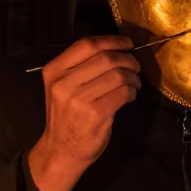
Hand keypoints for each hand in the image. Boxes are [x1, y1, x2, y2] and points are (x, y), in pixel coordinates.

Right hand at [28, 36, 140, 190]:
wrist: (61, 150)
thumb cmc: (67, 116)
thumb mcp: (62, 87)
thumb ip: (81, 67)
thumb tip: (116, 49)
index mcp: (54, 70)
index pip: (87, 44)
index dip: (112, 40)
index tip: (127, 43)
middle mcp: (63, 83)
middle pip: (105, 58)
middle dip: (127, 59)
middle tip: (135, 66)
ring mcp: (78, 99)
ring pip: (117, 75)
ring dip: (133, 77)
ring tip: (135, 83)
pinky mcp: (95, 114)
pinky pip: (123, 93)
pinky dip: (132, 92)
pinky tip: (130, 96)